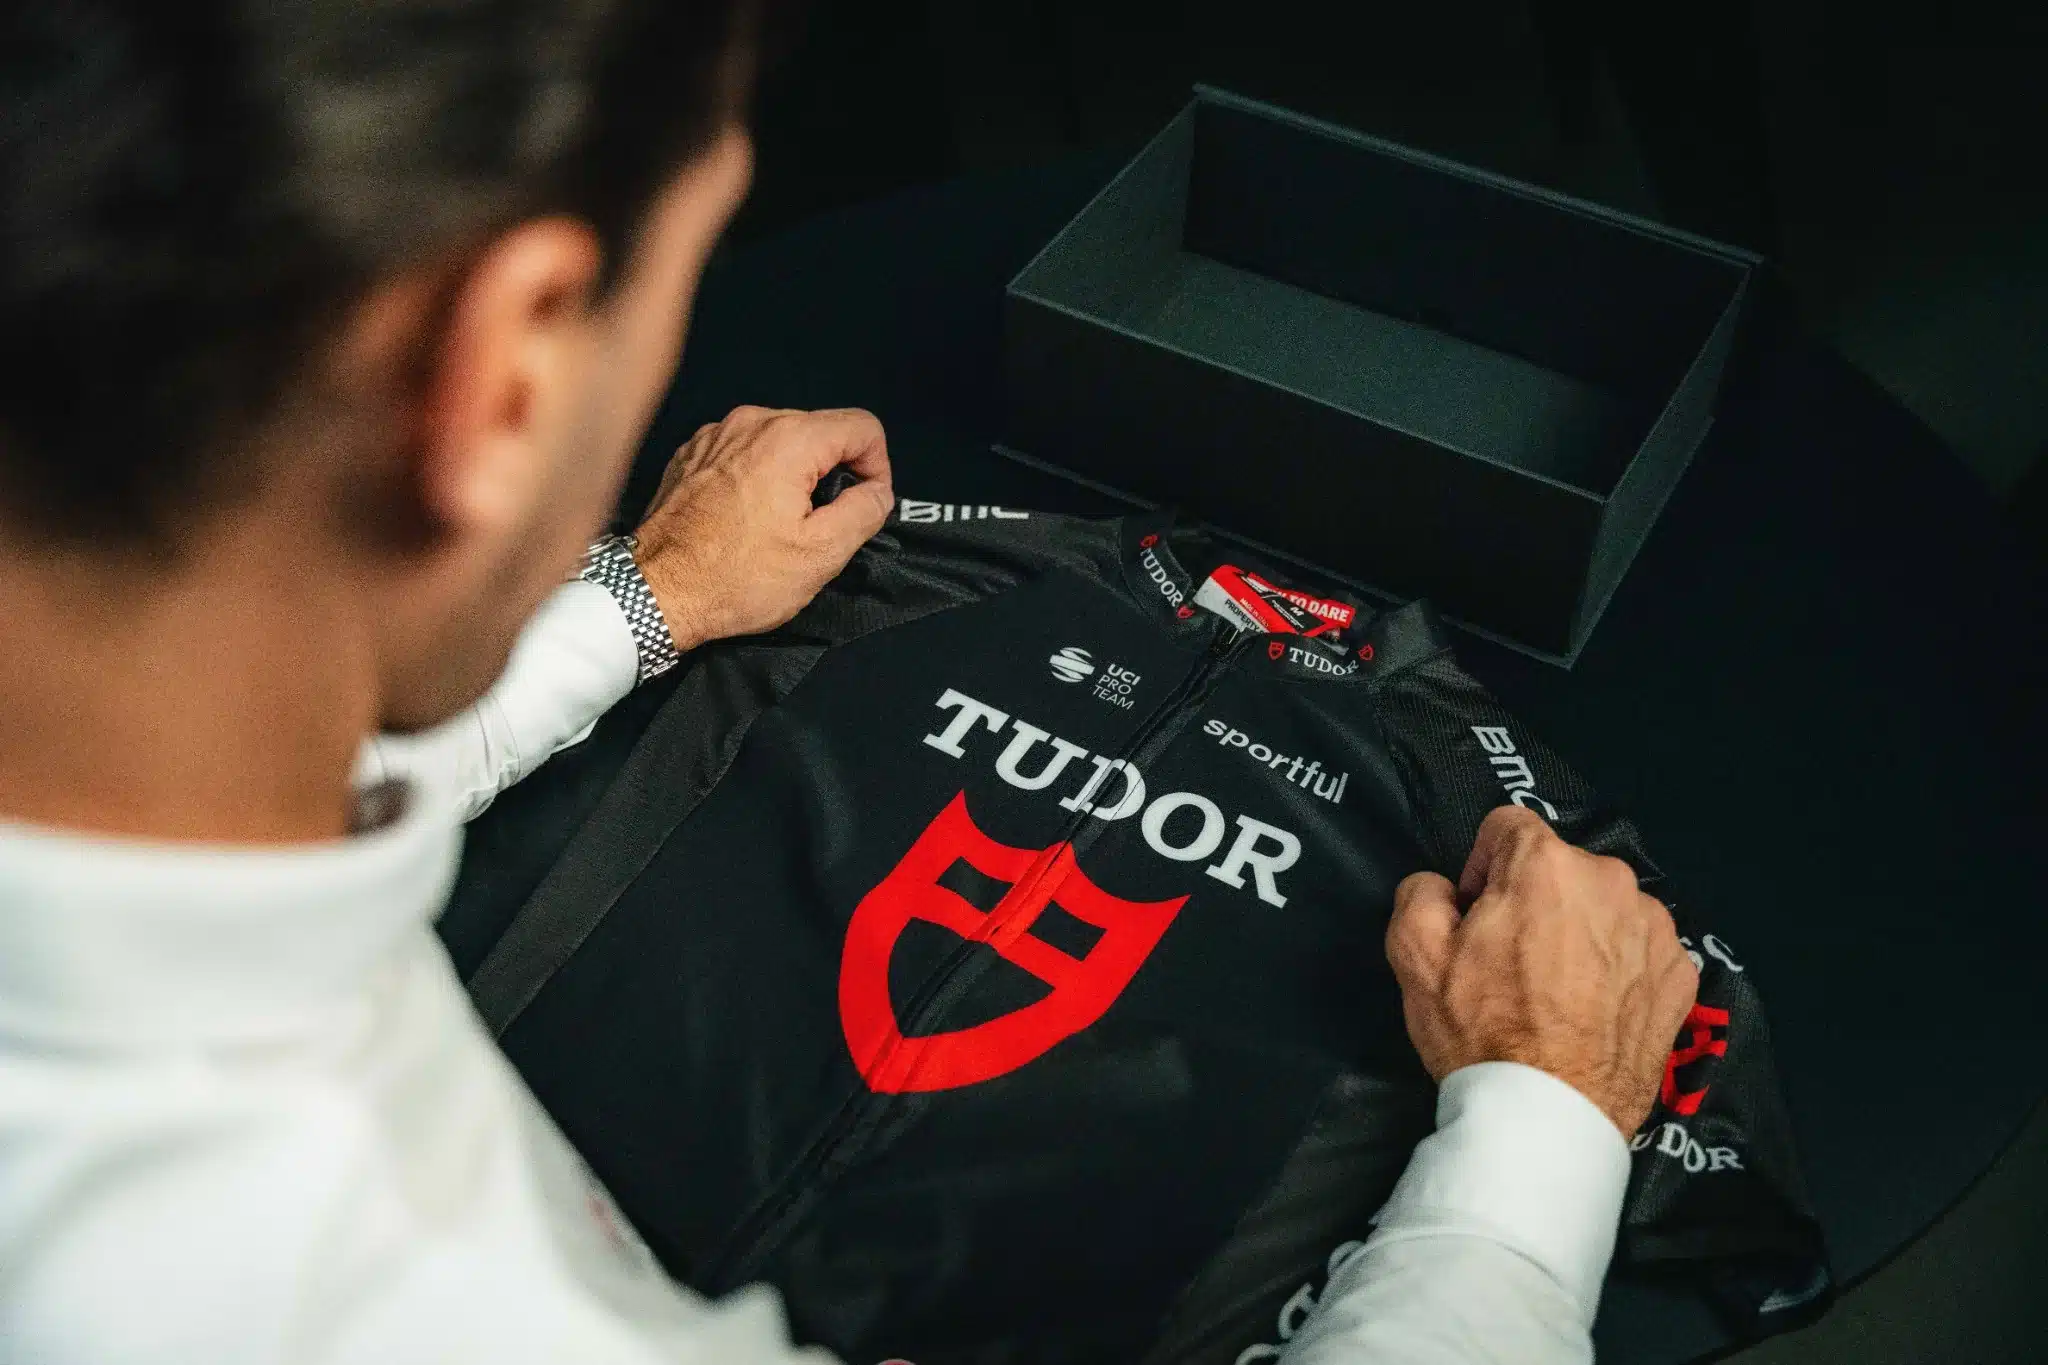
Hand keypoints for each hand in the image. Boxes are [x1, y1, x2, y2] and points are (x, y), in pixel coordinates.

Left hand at [630, 406, 893, 649]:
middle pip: (821, 430)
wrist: (654, 593)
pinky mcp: (691, 453)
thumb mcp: (821, 555)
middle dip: (833, 473)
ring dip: (794, 475)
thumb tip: (877, 491)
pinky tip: (744, 517)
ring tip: (778, 524)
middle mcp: (750, 422)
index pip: (862, 427)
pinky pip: (743, 451)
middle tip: (819, 525)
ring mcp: (715, 434)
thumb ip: (864, 511)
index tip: (863, 504)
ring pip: (781, 440)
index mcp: (788, 440)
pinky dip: (756, 476)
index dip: (877, 467)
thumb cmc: (736, 578)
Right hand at [1386, 806, 1698, 1137]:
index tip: (1475, 917)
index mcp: (1547, 865)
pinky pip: (1640, 948)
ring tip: (1556, 992)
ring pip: (1603, 907)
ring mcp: (1656, 929)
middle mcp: (1612, 882)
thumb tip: (1445, 887)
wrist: (1551, 1116)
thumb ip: (1421, 892)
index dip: (1480, 868)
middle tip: (1511, 961)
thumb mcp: (1413, 955)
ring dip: (1579, 931)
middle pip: (1559, 868)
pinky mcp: (1682, 974)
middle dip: (1533, 900)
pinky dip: (1619, 967)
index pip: (1506, 826)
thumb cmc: (1481, 1031)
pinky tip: (1594, 1010)